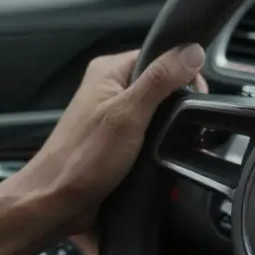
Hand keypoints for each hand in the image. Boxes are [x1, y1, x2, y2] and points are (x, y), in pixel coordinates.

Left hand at [7, 45, 206, 233]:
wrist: (56, 203)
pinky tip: (170, 155)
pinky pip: (150, 134)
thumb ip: (160, 80)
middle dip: (180, 104)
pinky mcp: (118, 141)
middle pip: (161, 84)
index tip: (198, 97)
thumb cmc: (83, 159)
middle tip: (189, 127)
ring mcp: (113, 116)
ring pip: (158, 112)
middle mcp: (109, 88)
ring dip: (173, 128)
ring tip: (183, 144)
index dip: (184, 72)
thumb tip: (193, 51)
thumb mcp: (128, 114)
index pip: (159, 55)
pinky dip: (162, 144)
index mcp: (108, 71)